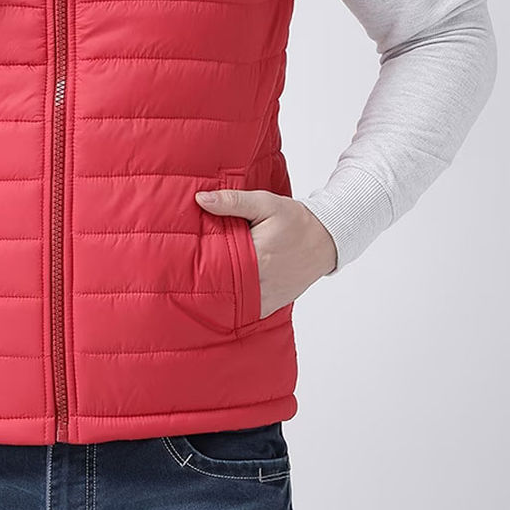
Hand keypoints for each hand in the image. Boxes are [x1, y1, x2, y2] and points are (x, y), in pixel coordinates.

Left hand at [195, 186, 337, 316]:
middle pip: (222, 286)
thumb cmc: (295, 219)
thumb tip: (201, 199)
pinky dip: (234, 303)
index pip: (217, 265)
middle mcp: (261, 281)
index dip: (198, 263)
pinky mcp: (272, 304)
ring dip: (218, 294)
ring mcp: (267, 297)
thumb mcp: (264, 203)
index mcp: (257, 256)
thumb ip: (232, 202)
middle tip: (185, 273)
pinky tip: (223, 292)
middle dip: (204, 279)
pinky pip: (246, 310)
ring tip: (200, 284)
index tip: (183, 260)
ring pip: (233, 303)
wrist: (326, 239)